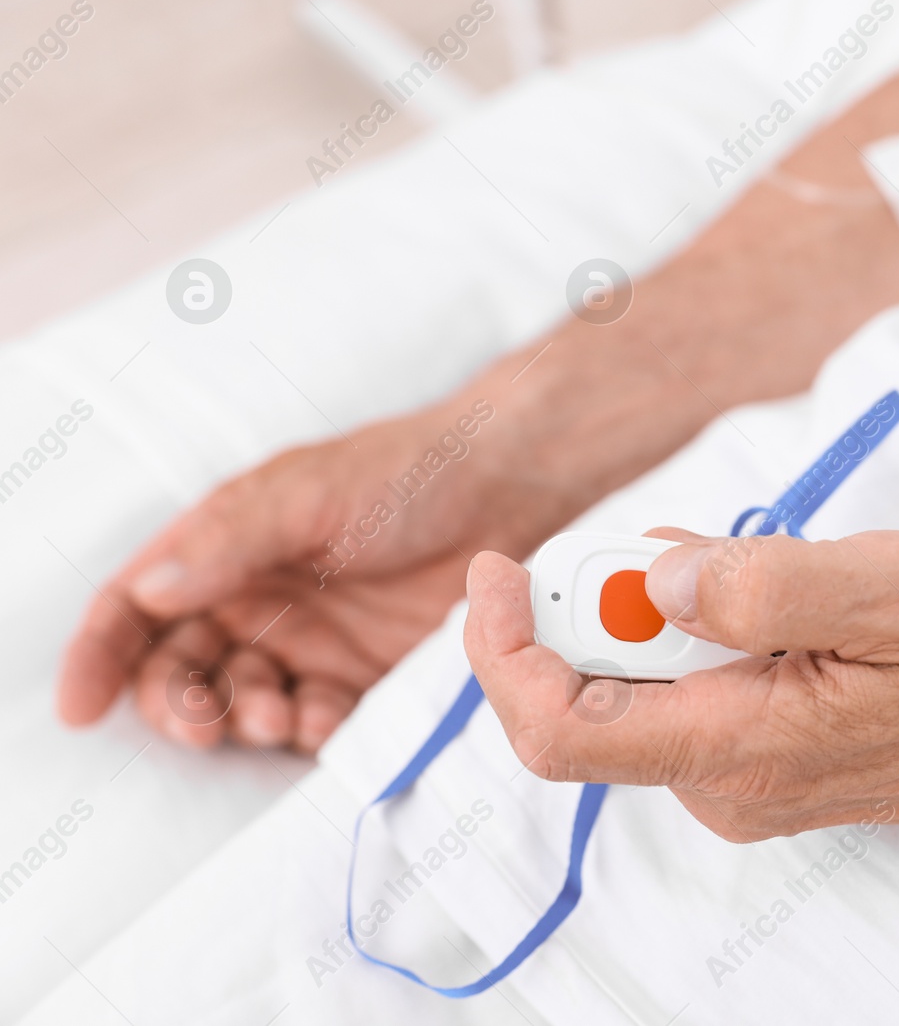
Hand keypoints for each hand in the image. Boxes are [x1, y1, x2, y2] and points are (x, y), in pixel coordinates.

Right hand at [58, 397, 562, 751]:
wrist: (507, 491)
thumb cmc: (404, 474)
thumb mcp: (304, 495)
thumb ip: (227, 544)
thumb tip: (150, 593)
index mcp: (224, 549)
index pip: (135, 606)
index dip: (99, 655)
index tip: (82, 707)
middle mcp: (257, 600)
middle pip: (181, 669)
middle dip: (180, 704)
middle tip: (207, 720)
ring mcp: (309, 641)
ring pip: (243, 704)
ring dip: (245, 721)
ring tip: (278, 715)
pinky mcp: (363, 675)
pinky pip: (315, 721)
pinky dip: (309, 732)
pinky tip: (326, 720)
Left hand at [464, 528, 898, 841]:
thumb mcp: (895, 590)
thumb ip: (766, 586)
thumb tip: (654, 574)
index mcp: (744, 751)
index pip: (560, 729)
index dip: (505, 648)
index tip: (502, 570)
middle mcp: (728, 785)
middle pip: (594, 698)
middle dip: (605, 604)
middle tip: (692, 543)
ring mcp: (746, 781)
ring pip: (642, 691)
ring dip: (661, 614)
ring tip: (766, 569)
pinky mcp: (766, 761)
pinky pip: (688, 694)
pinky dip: (696, 632)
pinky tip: (774, 599)